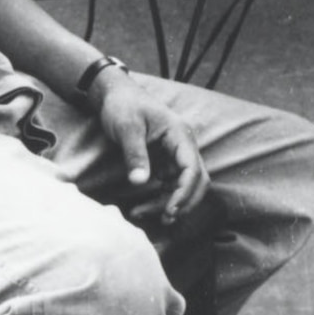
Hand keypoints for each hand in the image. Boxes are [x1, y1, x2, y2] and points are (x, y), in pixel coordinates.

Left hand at [93, 70, 210, 226]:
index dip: (185, 192)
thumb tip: (140, 183)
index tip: (169, 210)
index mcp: (179, 134)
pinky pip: (172, 184)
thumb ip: (135, 154)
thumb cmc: (123, 106)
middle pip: (197, 179)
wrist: (116, 95)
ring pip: (185, 185)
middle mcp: (183, 145)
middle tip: (163, 219)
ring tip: (145, 214)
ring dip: (173, 202)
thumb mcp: (126, 128)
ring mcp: (176, 153)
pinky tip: (145, 207)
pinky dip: (163, 197)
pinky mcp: (166, 161)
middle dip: (184, 201)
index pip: (192, 168)